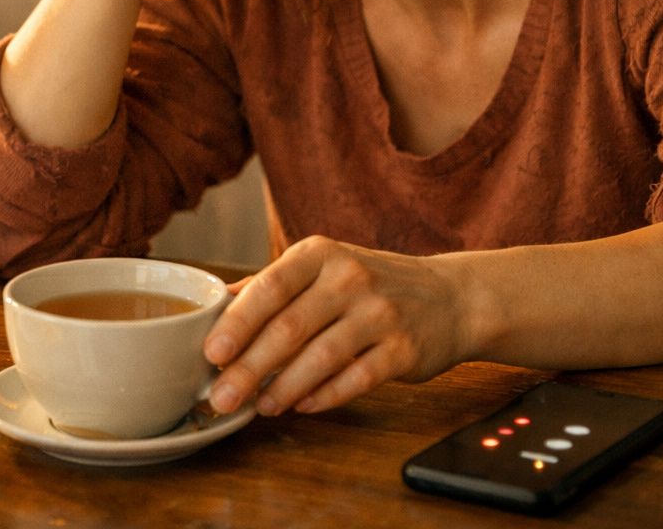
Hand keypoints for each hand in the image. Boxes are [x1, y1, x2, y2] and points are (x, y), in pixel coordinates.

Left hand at [203, 237, 469, 416]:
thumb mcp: (322, 268)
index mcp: (320, 254)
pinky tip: (301, 407)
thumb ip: (272, 285)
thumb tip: (216, 304)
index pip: (270, 286)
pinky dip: (324, 396)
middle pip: (290, 327)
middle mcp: (350, 277)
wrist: (450, 297)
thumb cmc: (371, 284)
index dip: (238, 322)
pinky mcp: (404, 350)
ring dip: (284, 387)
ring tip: (258, 407)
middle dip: (249, 367)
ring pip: (321, 357)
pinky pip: (356, 380)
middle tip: (221, 396)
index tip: (211, 353)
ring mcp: (381, 313)